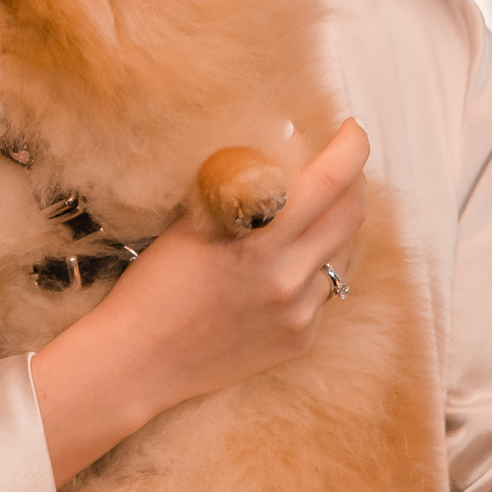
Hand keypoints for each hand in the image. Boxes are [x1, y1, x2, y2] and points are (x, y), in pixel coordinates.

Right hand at [30, 120, 369, 483]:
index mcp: (259, 239)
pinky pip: (324, 292)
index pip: (331, 179)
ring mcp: (299, 313)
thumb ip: (245, 183)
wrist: (138, 361)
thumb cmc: (155, 282)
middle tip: (338, 167)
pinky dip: (313, 270)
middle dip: (353, 181)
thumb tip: (291, 141)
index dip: (352, 146)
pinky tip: (282, 269)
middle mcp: (288, 277)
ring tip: (306, 217)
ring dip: (334, 227)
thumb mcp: (194, 221)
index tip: (351, 129)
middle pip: (353, 213)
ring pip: (344, 254)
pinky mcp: (299, 339)